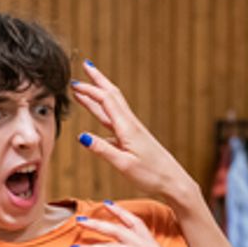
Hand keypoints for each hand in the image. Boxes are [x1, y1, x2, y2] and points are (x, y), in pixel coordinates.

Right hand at [71, 63, 197, 204]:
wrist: (173, 180)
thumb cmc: (151, 174)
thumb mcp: (123, 165)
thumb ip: (102, 150)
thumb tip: (82, 137)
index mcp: (127, 128)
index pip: (106, 100)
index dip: (90, 90)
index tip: (74, 83)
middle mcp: (130, 124)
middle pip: (112, 95)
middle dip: (98, 80)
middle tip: (85, 66)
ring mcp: (132, 130)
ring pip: (113, 106)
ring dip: (99, 94)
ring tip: (86, 87)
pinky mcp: (133, 137)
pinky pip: (114, 120)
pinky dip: (103, 112)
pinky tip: (98, 116)